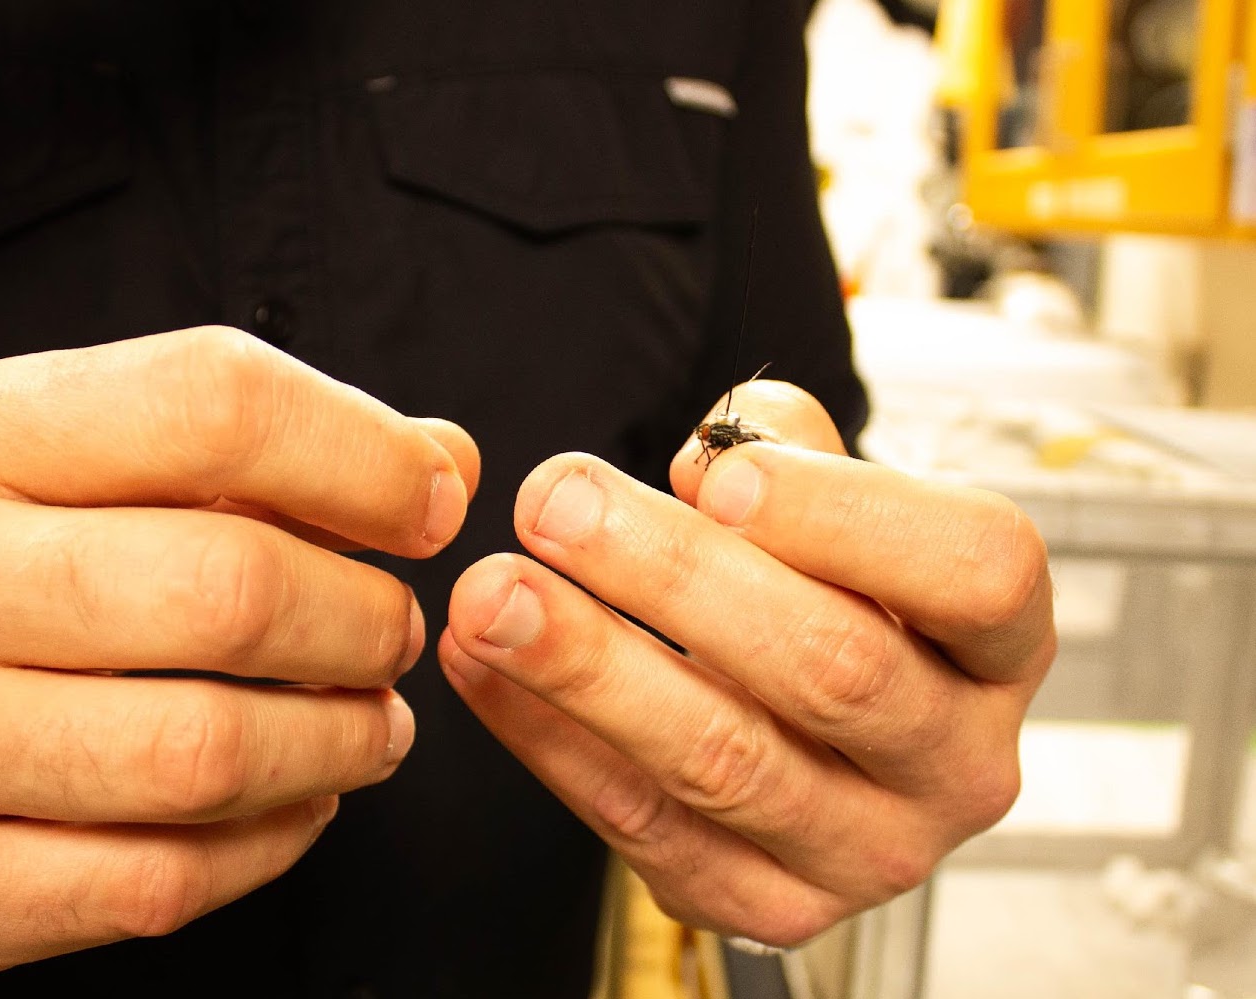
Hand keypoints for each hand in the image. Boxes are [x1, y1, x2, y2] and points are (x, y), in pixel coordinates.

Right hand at [0, 327, 477, 972]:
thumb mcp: (75, 456)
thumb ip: (257, 447)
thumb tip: (439, 466)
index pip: (213, 402)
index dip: (365, 455)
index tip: (430, 502)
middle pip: (228, 590)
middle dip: (364, 619)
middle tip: (392, 633)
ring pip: (203, 753)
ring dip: (337, 742)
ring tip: (369, 722)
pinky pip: (157, 881)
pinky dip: (271, 844)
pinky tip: (295, 800)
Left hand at [441, 380, 1052, 944]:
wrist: (821, 731)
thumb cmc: (838, 596)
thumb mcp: (841, 507)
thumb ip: (788, 453)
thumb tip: (709, 457)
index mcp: (1001, 644)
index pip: (975, 572)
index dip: (845, 517)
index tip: (717, 472)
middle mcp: (958, 762)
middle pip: (831, 666)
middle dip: (674, 578)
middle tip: (556, 506)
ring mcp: (869, 850)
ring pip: (725, 760)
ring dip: (590, 668)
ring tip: (493, 594)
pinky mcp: (768, 905)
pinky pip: (644, 828)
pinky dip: (549, 742)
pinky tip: (485, 668)